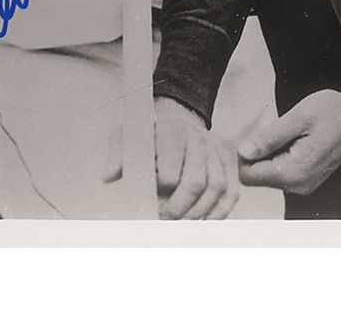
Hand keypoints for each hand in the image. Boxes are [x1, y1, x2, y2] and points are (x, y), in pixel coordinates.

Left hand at [102, 98, 239, 219]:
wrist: (176, 117)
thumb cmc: (151, 133)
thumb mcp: (128, 135)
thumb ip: (118, 154)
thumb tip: (109, 175)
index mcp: (171, 132)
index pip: (170, 171)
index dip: (160, 193)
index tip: (152, 205)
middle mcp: (197, 139)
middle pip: (195, 182)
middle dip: (179, 208)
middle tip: (165, 218)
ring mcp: (214, 150)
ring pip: (216, 187)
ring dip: (198, 212)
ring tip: (181, 223)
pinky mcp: (226, 161)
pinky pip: (231, 190)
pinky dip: (220, 210)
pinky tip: (205, 221)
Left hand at [238, 89, 340, 195]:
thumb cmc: (331, 112)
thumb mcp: (298, 117)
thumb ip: (269, 137)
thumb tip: (243, 152)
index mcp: (293, 172)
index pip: (249, 176)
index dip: (244, 153)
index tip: (255, 132)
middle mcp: (297, 185)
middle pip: (256, 177)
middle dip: (256, 153)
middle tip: (270, 127)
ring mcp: (303, 185)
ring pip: (267, 175)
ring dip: (267, 153)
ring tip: (283, 131)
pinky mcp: (306, 179)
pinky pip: (280, 172)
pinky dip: (278, 156)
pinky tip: (289, 138)